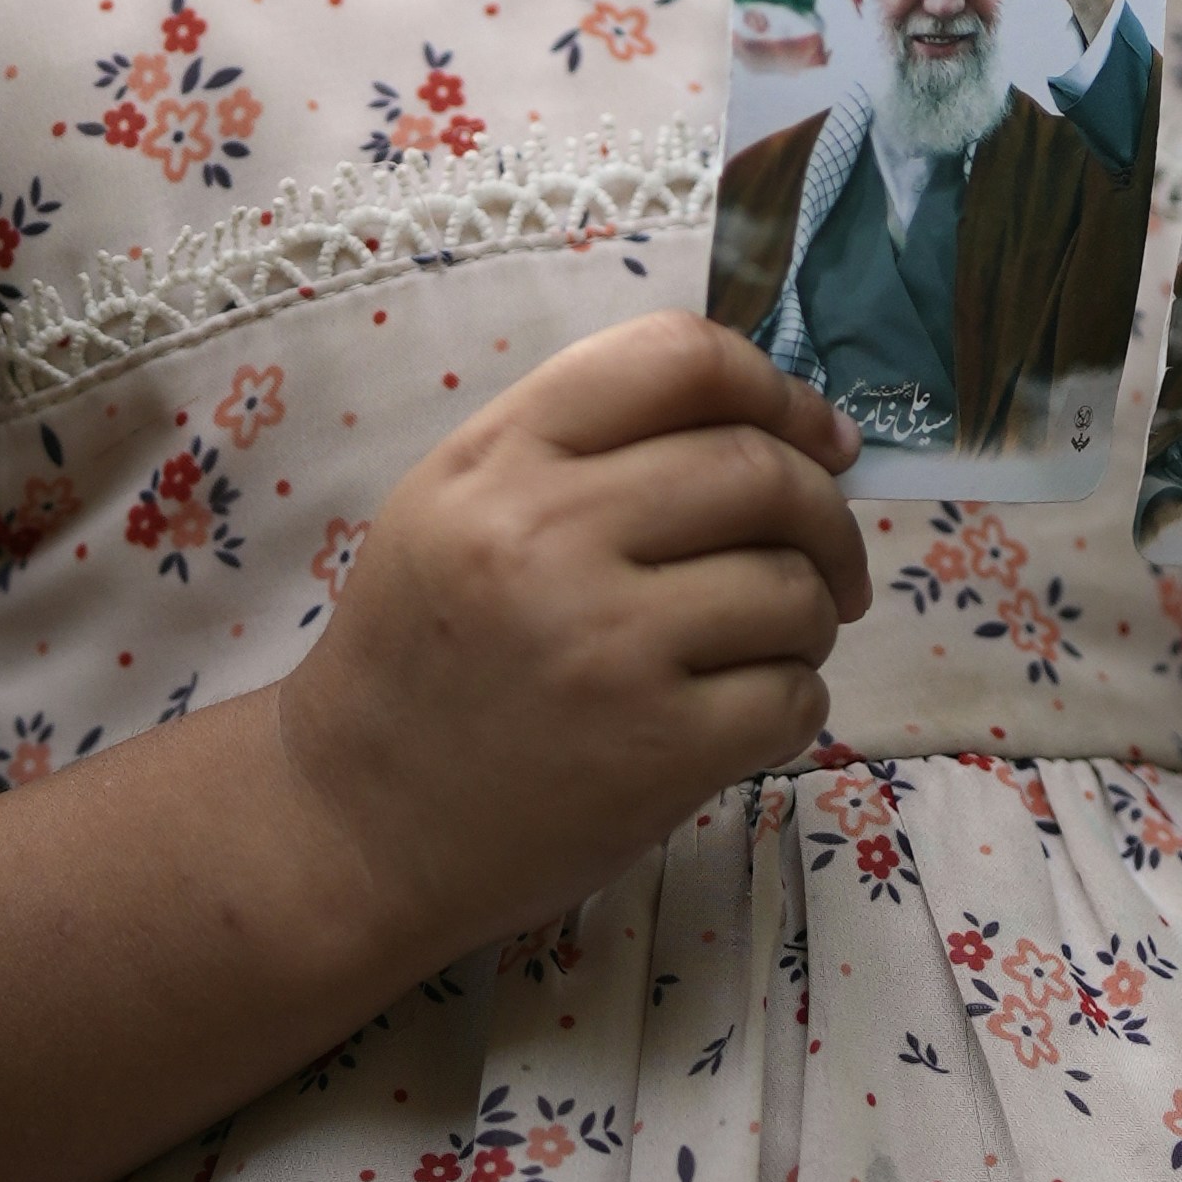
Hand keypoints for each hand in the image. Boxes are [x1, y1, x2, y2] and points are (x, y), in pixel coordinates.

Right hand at [276, 311, 868, 951]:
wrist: (355, 824)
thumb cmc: (421, 654)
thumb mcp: (456, 505)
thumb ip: (588, 442)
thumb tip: (788, 429)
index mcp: (500, 459)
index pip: (680, 358)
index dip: (776, 389)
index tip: (815, 439)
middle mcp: (549, 536)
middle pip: (760, 471)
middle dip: (825, 513)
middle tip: (826, 560)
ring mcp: (607, 646)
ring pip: (792, 589)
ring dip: (811, 618)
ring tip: (765, 646)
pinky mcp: (655, 751)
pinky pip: (792, 696)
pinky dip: (795, 704)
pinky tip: (742, 716)